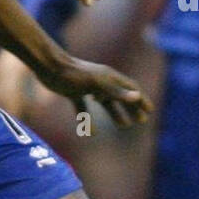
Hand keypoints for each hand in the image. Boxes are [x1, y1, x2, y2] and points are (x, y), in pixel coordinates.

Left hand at [38, 55, 153, 128]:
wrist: (49, 66)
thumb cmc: (74, 74)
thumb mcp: (97, 84)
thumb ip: (117, 91)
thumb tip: (138, 96)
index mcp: (109, 77)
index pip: (130, 89)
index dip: (140, 99)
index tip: (149, 111)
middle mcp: (100, 81)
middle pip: (120, 96)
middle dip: (131, 108)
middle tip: (141, 121)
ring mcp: (87, 86)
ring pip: (105, 102)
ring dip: (115, 113)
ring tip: (123, 125)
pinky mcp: (73, 92)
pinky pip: (84, 107)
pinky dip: (88, 119)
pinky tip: (91, 133)